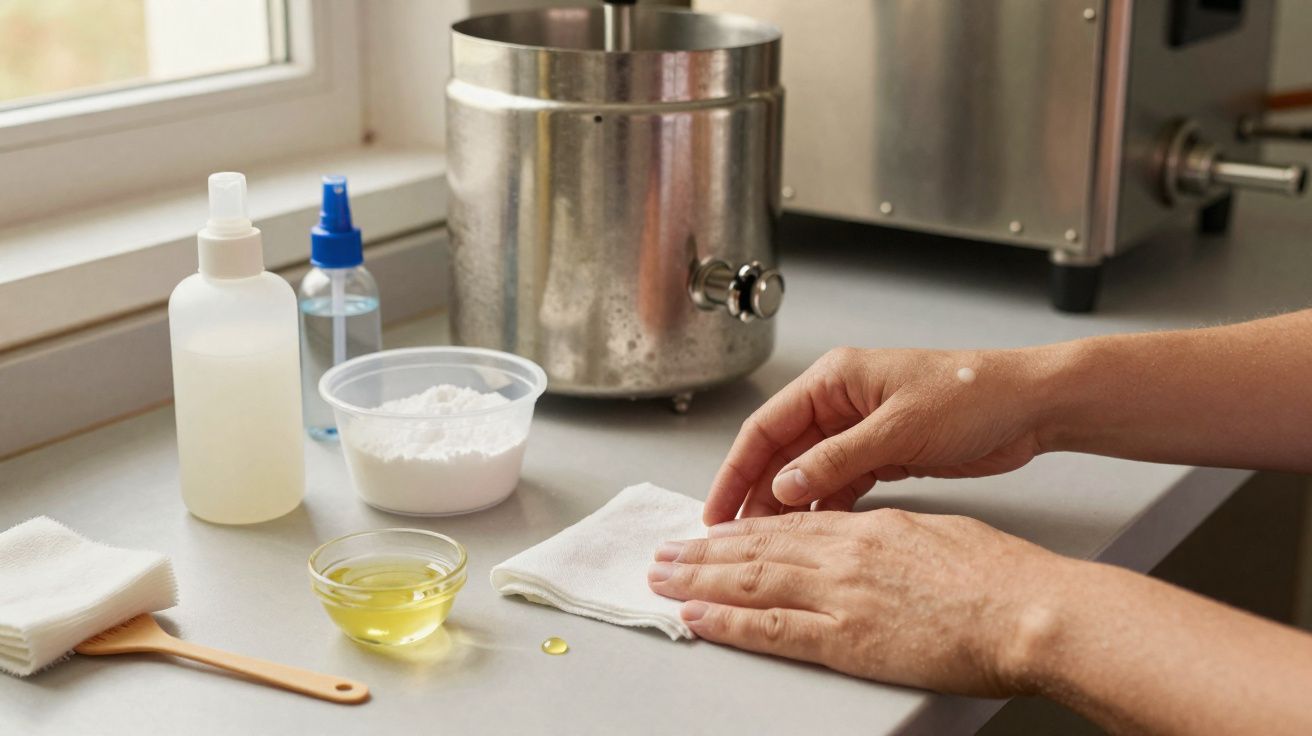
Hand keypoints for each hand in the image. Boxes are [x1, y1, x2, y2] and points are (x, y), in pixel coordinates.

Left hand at [649, 509, 1067, 695]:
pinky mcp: (846, 637)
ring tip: (662, 579)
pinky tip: (696, 617)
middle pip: (756, 548)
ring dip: (699, 579)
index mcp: (867, 527)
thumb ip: (891, 535)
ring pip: (751, 581)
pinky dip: (726, 622)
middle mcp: (843, 553)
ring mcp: (840, 593)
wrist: (1027, 608)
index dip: (742, 528)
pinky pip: (770, 629)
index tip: (711, 531)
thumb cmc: (999, 575)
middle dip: (703, 551)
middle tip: (664, 553)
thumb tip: (871, 536)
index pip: (788, 525)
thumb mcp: (936, 533)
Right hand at [704, 346, 1055, 523]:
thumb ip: (837, 459)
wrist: (1029, 407)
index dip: (736, 469)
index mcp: (835, 380)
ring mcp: (860, 430)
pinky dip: (824, 509)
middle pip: (780, 452)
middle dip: (756, 493)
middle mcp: (841, 402)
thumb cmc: (972, 395)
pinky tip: (812, 535)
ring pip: (806, 473)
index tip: (717, 508)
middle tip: (735, 537)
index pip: (766, 427)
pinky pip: (838, 485)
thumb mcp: (899, 428)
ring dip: (788, 506)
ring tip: (768, 544)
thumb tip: (785, 485)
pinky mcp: (882, 454)